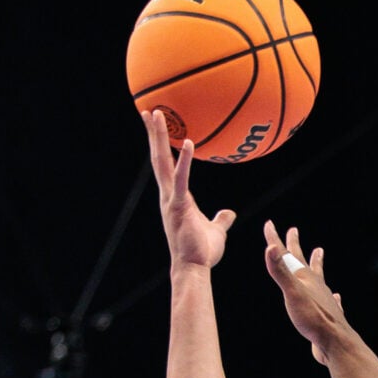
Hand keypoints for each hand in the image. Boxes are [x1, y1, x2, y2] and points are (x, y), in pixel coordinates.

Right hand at [148, 110, 234, 271]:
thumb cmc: (202, 252)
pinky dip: (183, 161)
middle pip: (158, 157)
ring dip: (159, 137)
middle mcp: (168, 194)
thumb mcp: (216, 230)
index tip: (158, 127)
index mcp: (176, 196)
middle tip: (148, 109)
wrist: (194, 268)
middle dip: (153, 133)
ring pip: (162, 162)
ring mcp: (171, 199)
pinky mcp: (179, 206)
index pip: (166, 165)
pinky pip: (181, 179)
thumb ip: (221, 219)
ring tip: (156, 114)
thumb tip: (230, 213)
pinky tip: (188, 142)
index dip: (161, 145)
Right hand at [263, 221, 349, 361]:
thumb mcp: (292, 293)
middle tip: (293, 231)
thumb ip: (281, 272)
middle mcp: (316, 285)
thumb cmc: (313, 319)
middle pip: (304, 261)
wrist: (334, 343)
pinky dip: (330, 294)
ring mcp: (323, 300)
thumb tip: (270, 247)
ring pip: (318, 277)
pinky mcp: (327, 316)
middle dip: (295, 246)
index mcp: (305, 278)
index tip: (269, 224)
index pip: (287, 254)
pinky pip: (330, 299)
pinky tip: (335, 296)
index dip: (275, 240)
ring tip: (318, 254)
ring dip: (316, 264)